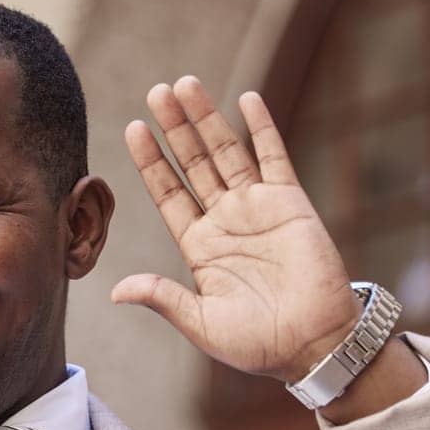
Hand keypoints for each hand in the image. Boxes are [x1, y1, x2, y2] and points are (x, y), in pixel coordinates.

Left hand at [112, 77, 362, 382]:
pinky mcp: (291, 204)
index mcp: (200, 248)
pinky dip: (261, 129)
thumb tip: (115, 291)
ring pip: (227, 153)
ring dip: (207, 119)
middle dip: (174, 128)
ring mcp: (258, 209)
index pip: (169, 194)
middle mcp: (225, 222)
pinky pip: (274, 158)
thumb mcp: (202, 323)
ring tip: (185, 84)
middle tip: (156, 92)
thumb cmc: (259, 344)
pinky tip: (247, 99)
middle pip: (193, 164)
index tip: (134, 129)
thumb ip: (163, 298)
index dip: (152, 162)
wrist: (314, 345)